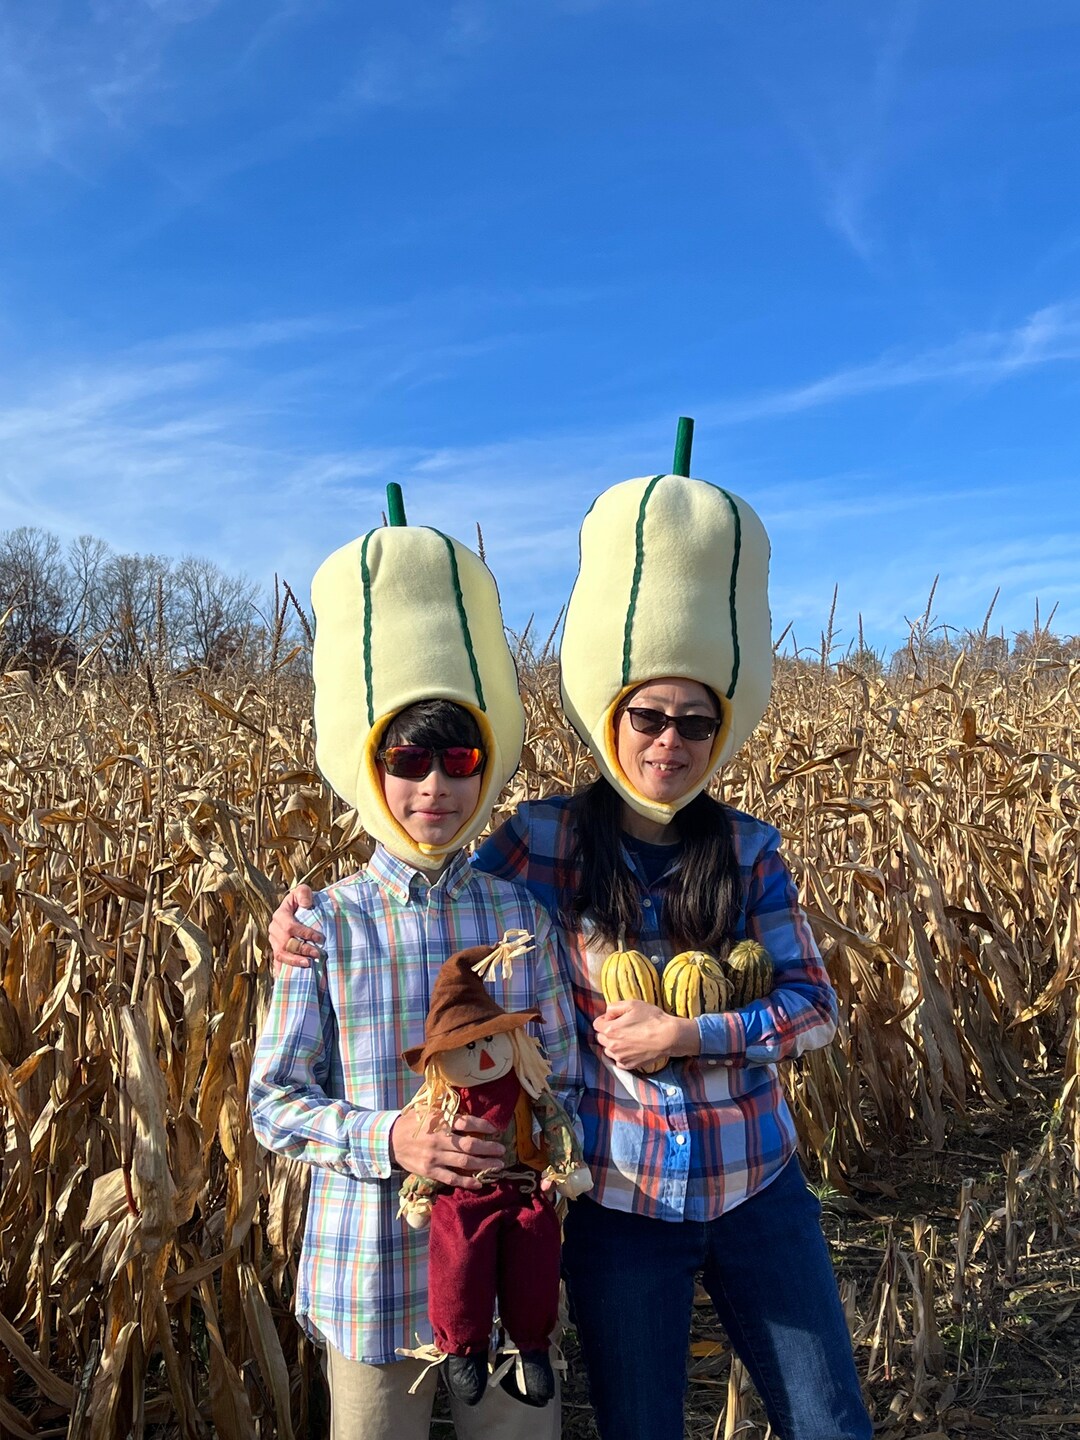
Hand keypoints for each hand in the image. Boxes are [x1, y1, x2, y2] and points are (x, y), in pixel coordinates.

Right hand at [269, 885, 320, 975]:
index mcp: (280, 915)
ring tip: (308, 965)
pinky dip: (281, 970)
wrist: (297, 910)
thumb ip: (304, 893)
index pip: (291, 927)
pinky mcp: (277, 950)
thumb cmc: (302, 900)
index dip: (305, 933)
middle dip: (302, 949)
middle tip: (318, 954)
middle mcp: (274, 929)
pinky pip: (277, 962)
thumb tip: (306, 904)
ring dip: (294, 961)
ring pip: (280, 954)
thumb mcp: (303, 891)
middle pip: (286, 943)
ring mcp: (274, 941)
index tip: (320, 938)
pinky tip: (288, 978)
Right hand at [389, 1107, 505, 1188]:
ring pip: (464, 1163)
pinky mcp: (430, 1171)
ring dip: (484, 1164)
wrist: (390, 1140)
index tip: (495, 1130)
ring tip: (497, 1165)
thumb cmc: (413, 1122)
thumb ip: (446, 1109)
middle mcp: (439, 1140)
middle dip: (489, 1149)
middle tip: (502, 1150)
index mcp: (439, 1121)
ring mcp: (435, 1157)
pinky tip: (479, 1183)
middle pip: (470, 1146)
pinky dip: (466, 1182)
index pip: (466, 1123)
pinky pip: (452, 1179)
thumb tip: (466, 1105)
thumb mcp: (428, 1109)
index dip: (483, 1126)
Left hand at [593, 1000, 699, 1068]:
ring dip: (613, 1044)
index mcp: (610, 1029)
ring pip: (608, 1050)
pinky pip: (618, 1061)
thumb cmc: (651, 1018)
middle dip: (607, 1032)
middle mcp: (612, 1045)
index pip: (596, 1024)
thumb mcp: (632, 1004)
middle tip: (622, 1027)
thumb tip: (607, 1014)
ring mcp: (620, 1057)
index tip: (615, 1018)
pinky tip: (632, 1048)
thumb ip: (614, 1006)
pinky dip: (621, 1055)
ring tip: (627, 1038)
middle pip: (601, 1038)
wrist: (668, 1037)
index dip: (604, 1019)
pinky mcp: (628, 1065)